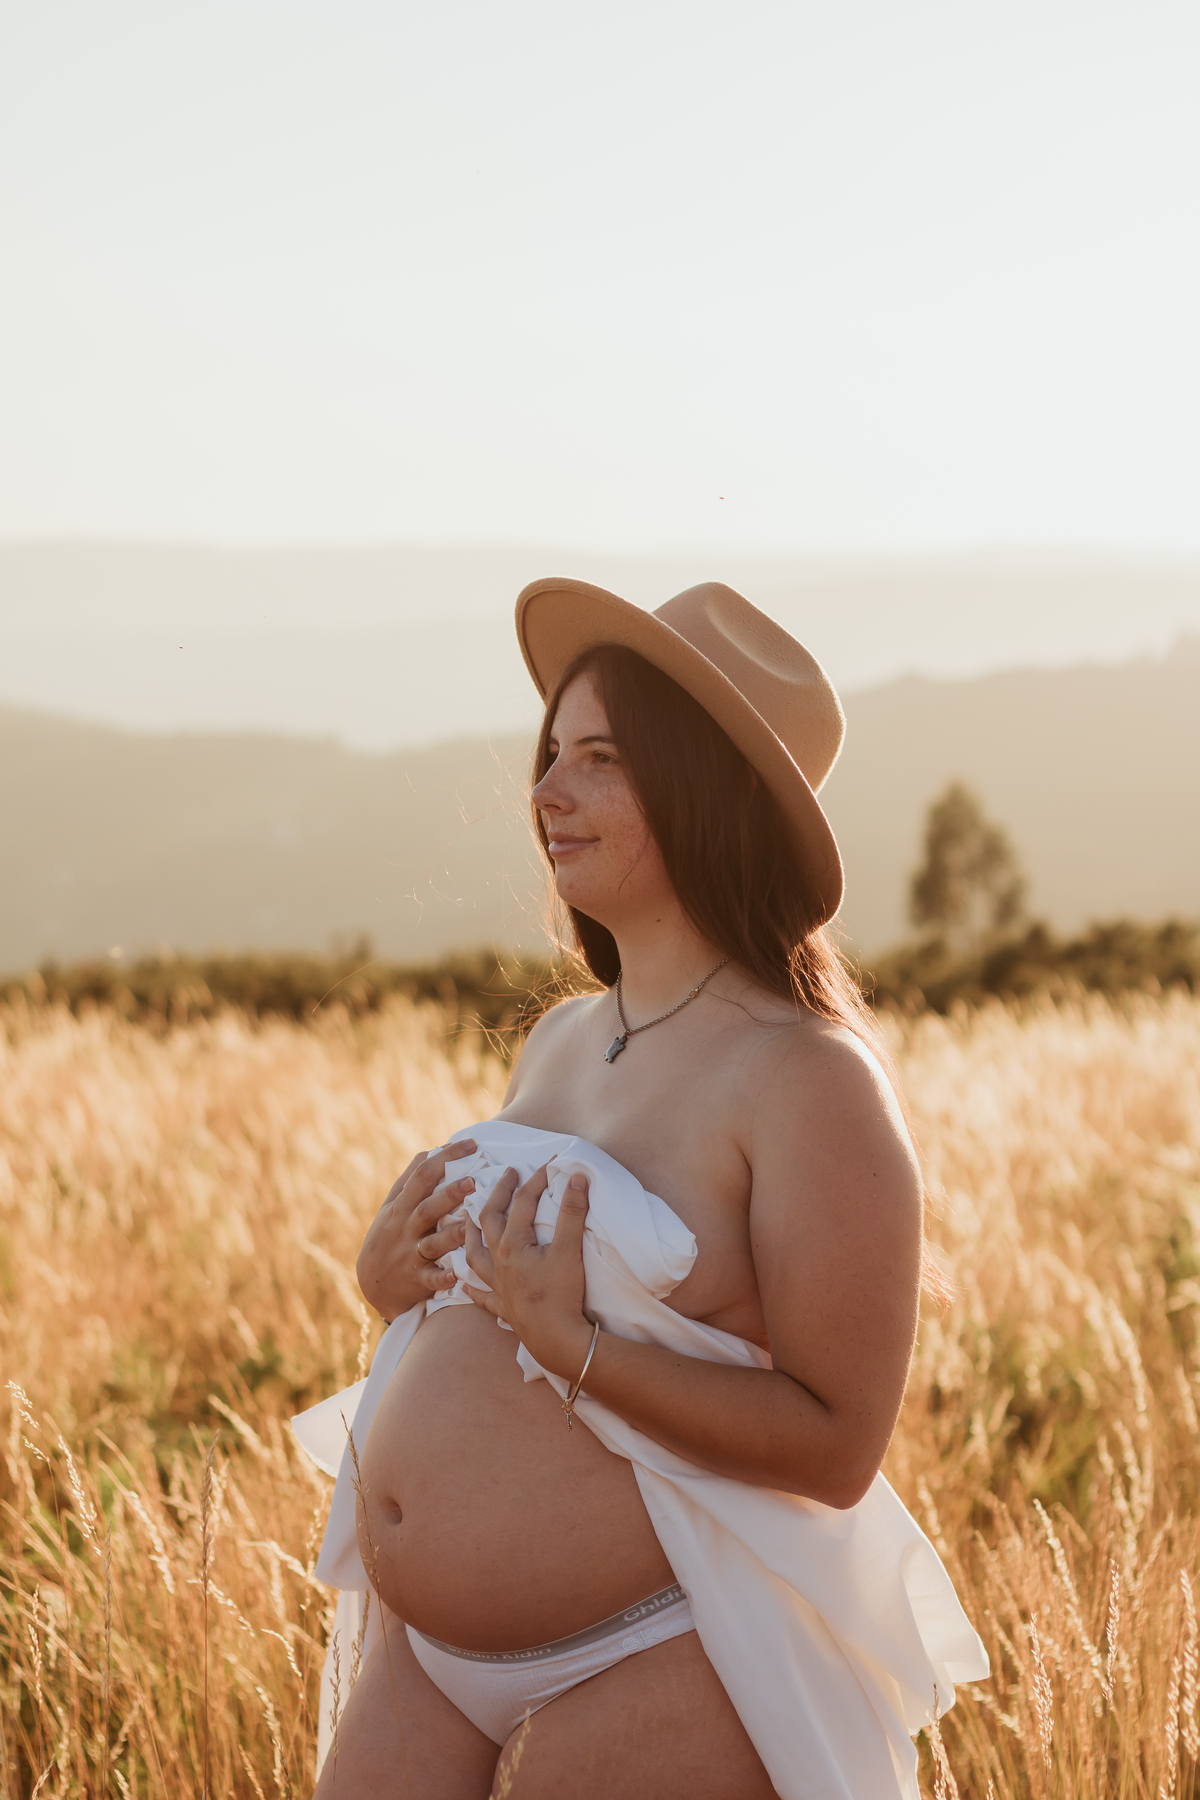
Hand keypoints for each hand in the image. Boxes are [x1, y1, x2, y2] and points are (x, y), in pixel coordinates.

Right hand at [356, 1141, 477, 1320]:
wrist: (374, 1284)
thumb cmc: (389, 1236)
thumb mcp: (392, 1206)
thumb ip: (411, 1180)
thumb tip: (432, 1150)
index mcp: (401, 1206)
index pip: (423, 1174)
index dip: (446, 1157)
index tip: (472, 1143)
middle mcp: (405, 1228)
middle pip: (427, 1207)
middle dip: (449, 1194)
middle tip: (473, 1180)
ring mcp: (411, 1254)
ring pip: (432, 1243)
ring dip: (450, 1235)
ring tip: (469, 1224)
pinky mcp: (417, 1280)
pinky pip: (430, 1279)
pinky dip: (442, 1278)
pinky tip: (455, 1275)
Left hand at [462, 1163, 592, 1377]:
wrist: (556, 1340)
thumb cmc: (561, 1295)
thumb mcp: (569, 1250)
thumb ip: (572, 1212)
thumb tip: (576, 1176)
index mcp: (512, 1245)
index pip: (522, 1203)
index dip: (536, 1180)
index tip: (549, 1163)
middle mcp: (498, 1262)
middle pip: (490, 1220)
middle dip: (498, 1194)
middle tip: (507, 1175)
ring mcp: (497, 1286)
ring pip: (475, 1254)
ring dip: (471, 1234)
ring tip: (468, 1220)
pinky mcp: (502, 1307)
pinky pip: (481, 1295)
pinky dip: (471, 1287)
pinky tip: (463, 1283)